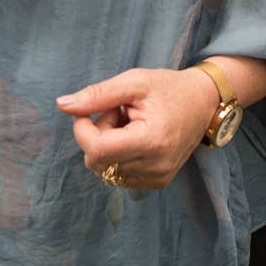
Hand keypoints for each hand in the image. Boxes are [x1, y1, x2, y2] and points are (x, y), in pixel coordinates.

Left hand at [57, 67, 219, 191]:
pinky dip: (119, 156)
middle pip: (98, 161)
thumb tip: (62, 105)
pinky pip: (118, 174)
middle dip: (98, 135)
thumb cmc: (169, 88)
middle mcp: (155, 167)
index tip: (87, 111)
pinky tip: (136, 138)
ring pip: (105, 169)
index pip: (97, 150)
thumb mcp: (133, 82)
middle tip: (119, 113)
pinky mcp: (157, 183)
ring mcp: (157, 178)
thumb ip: (97, 95)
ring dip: (109, 146)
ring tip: (130, 125)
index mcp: (151, 141)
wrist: (204, 103)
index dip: (82, 130)